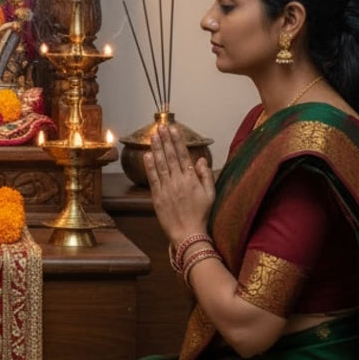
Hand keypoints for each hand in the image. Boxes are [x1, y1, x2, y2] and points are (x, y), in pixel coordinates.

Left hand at [144, 123, 214, 244]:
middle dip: (165, 139)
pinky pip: (152, 178)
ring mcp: (167, 188)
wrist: (188, 233)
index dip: (178, 140)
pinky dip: (149, 166)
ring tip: (153, 135)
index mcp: (192, 179)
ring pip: (161, 164)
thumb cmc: (201, 215)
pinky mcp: (157, 196)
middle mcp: (178, 181)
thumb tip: (201, 159)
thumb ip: (206, 176)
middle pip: (171, 156)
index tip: (174, 128)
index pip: (184, 155)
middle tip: (161, 126)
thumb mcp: (211, 195)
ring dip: (157, 148)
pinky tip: (147, 155)